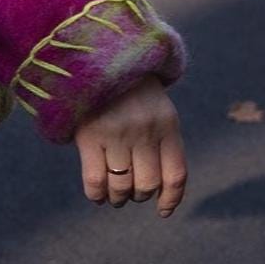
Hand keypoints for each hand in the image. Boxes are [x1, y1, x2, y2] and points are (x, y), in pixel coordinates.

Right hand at [73, 74, 186, 217]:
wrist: (96, 53)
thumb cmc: (128, 87)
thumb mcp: (156, 106)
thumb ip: (161, 140)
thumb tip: (159, 191)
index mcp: (166, 123)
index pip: (175, 175)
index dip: (170, 199)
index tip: (162, 210)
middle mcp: (144, 130)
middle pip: (147, 184)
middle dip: (138, 195)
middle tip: (129, 192)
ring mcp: (116, 132)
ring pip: (122, 186)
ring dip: (118, 197)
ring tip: (113, 194)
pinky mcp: (88, 133)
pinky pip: (96, 179)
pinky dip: (97, 194)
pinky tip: (97, 194)